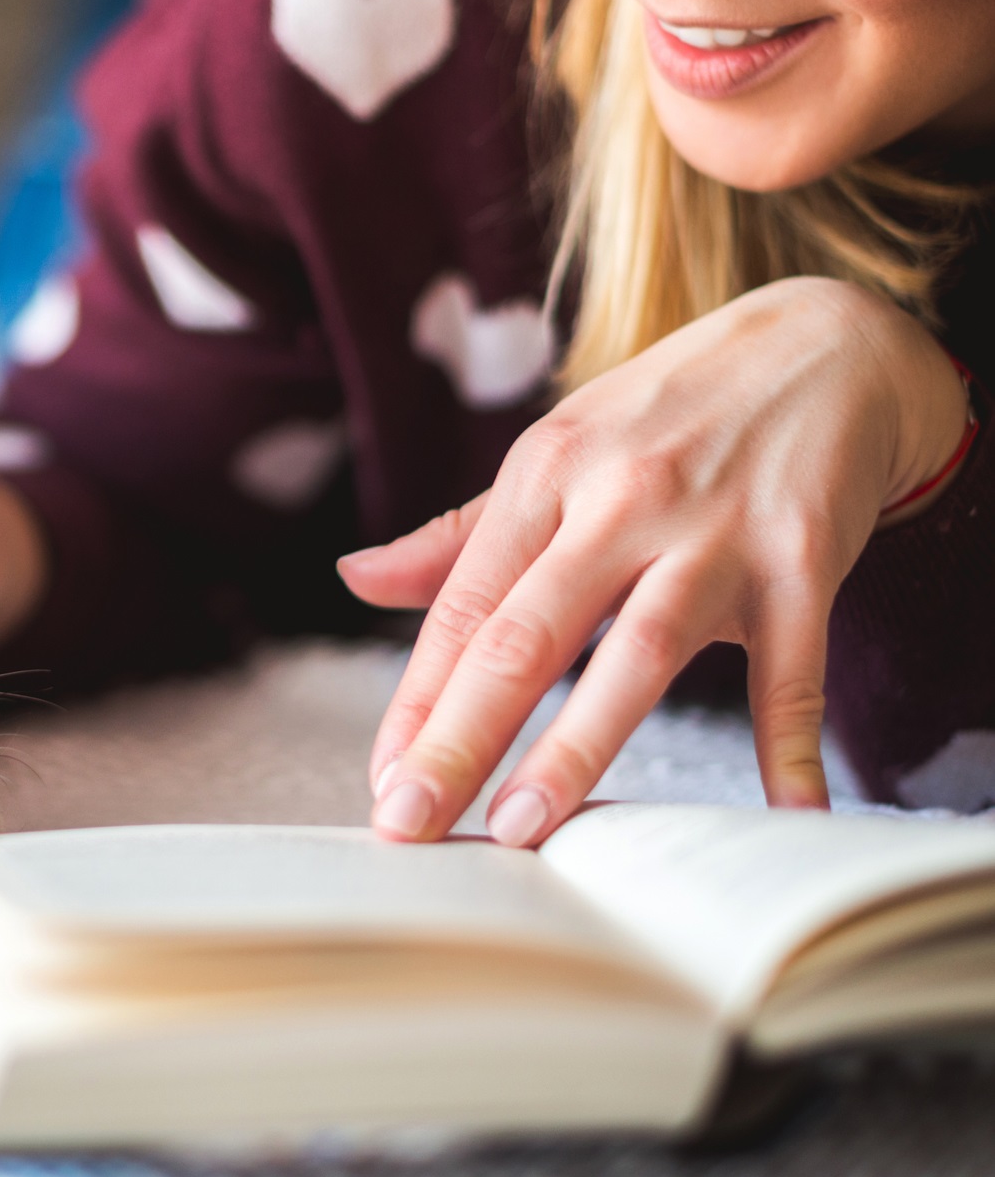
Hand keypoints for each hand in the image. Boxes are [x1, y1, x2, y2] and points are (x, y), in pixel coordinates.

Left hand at [340, 277, 971, 847]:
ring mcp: (712, 533)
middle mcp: (618, 503)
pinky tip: (780, 818)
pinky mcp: (803, 560)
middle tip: (412, 824)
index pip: (462, 607)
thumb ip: (458, 535)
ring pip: (636, 654)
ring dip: (576, 747)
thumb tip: (355, 578)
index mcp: (543, 476)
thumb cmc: (665, 414)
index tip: (382, 783)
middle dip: (461, 736)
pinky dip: (786, 747)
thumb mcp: (554, 450)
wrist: (822, 347)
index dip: (416, 700)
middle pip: (525, 636)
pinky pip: (791, 670)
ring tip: (523, 829)